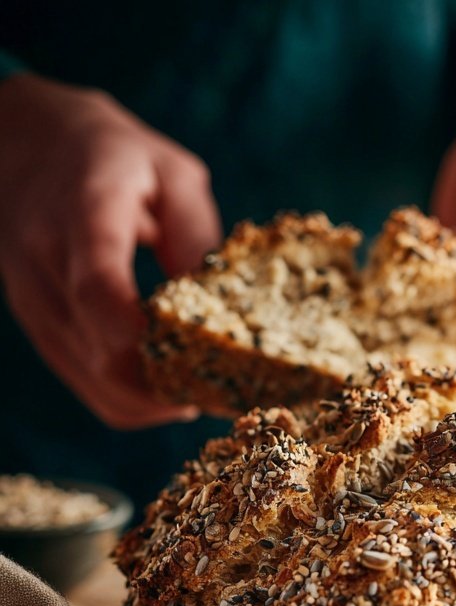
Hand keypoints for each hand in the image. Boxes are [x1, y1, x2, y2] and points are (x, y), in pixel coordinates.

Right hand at [0, 74, 221, 427]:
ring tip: (201, 392)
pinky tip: (167, 390)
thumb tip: (218, 302)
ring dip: (151, 401)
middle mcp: (45, 261)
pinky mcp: (37, 323)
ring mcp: (34, 298)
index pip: (96, 285)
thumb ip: (195, 233)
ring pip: (92, 380)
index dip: (137, 333)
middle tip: (222, 390)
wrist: (20, 142)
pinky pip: (83, 382)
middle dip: (165, 386)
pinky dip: (129, 400)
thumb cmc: (114, 155)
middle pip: (99, 352)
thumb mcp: (171, 171)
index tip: (185, 362)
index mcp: (84, 213)